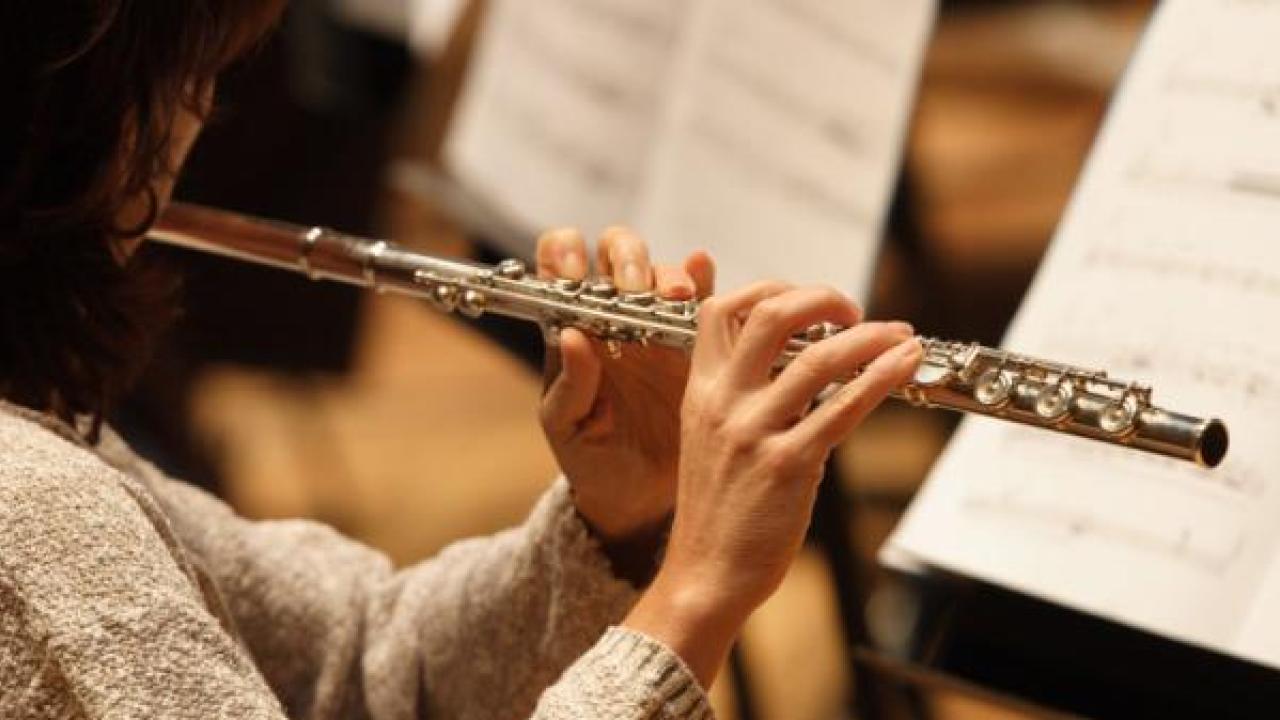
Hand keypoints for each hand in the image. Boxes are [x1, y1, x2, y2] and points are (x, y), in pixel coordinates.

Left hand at [535, 227, 713, 572]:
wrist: (641, 500)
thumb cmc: (594, 461)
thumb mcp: (568, 428)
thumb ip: (568, 385)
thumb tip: (573, 335)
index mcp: (575, 328)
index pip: (561, 264)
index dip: (567, 255)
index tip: (579, 274)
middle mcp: (617, 317)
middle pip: (620, 253)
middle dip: (628, 259)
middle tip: (636, 289)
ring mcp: (660, 326)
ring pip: (664, 271)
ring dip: (669, 274)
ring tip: (677, 298)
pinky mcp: (700, 343)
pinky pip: (708, 300)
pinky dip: (707, 280)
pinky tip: (705, 277)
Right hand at [623, 282, 921, 685]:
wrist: (706, 572)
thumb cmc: (717, 509)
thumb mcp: (709, 436)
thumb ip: (737, 392)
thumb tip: (789, 356)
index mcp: (701, 390)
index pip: (722, 309)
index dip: (770, 289)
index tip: (808, 302)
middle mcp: (723, 402)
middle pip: (770, 314)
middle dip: (821, 298)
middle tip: (853, 309)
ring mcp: (753, 432)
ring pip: (817, 358)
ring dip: (869, 336)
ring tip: (899, 334)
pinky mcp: (787, 465)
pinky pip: (841, 408)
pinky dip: (880, 377)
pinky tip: (904, 363)